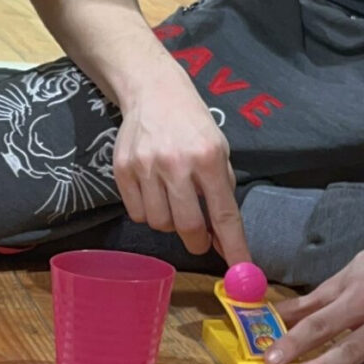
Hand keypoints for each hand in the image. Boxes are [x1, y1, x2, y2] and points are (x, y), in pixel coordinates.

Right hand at [113, 66, 249, 262]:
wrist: (154, 92)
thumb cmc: (193, 125)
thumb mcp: (218, 150)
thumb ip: (221, 192)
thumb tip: (221, 238)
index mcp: (208, 158)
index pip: (224, 213)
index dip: (233, 246)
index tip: (240, 271)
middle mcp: (177, 163)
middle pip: (187, 226)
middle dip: (197, 242)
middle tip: (199, 239)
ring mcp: (146, 166)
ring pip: (159, 223)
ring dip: (169, 223)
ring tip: (172, 202)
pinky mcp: (123, 169)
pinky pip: (137, 212)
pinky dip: (148, 211)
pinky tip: (153, 192)